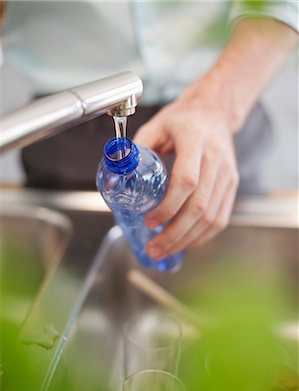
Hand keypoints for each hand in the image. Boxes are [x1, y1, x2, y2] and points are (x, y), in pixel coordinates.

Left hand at [134, 76, 238, 259]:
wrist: (215, 113)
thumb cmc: (182, 121)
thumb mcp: (156, 126)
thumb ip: (136, 149)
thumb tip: (118, 177)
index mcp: (195, 140)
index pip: (186, 180)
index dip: (168, 206)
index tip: (150, 221)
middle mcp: (216, 159)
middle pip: (199, 205)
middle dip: (175, 233)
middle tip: (154, 248)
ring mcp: (227, 174)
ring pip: (211, 217)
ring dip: (187, 240)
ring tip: (165, 251)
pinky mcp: (232, 186)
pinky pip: (221, 218)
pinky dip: (203, 236)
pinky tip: (186, 243)